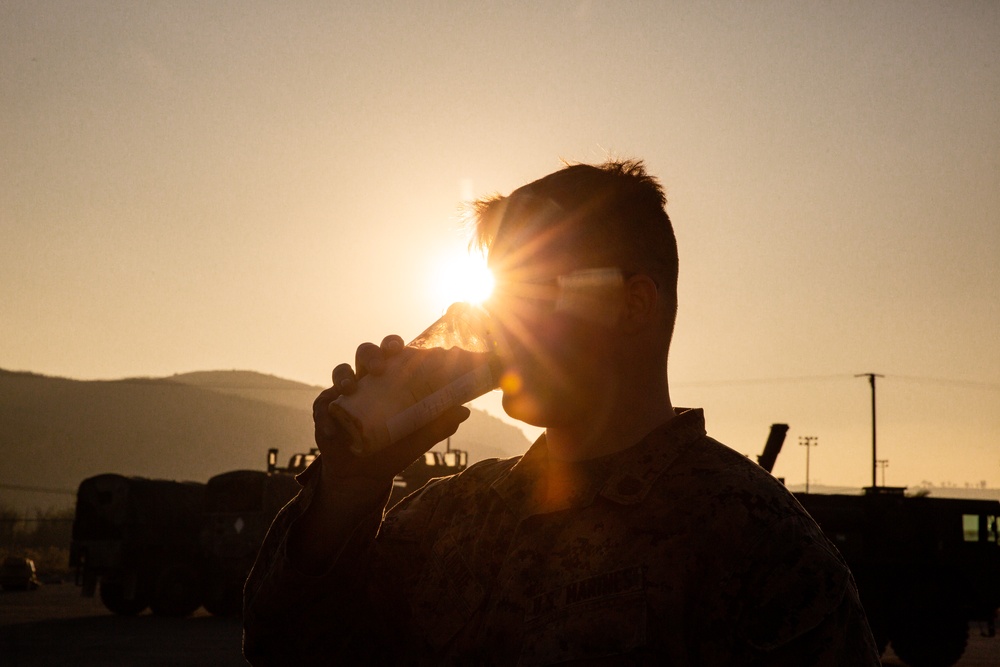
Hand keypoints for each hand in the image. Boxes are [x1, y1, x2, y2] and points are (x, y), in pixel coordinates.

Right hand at [313, 335, 470, 482]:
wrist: (366, 475)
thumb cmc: (394, 449)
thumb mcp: (418, 438)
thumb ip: (439, 425)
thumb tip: (465, 411)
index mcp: (389, 379)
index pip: (390, 353)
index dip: (392, 345)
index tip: (398, 347)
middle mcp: (366, 380)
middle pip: (365, 353)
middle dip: (370, 354)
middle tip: (377, 368)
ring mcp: (344, 393)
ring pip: (340, 371)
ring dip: (343, 376)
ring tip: (350, 388)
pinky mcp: (325, 410)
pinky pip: (323, 404)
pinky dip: (326, 412)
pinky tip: (333, 425)